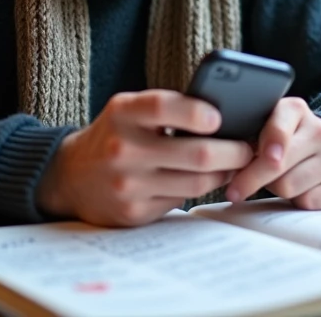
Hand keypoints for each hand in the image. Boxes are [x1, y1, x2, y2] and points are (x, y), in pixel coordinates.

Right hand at [36, 90, 254, 226]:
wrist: (71, 176)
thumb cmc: (115, 135)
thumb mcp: (128, 111)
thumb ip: (166, 108)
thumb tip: (225, 116)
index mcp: (122, 113)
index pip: (163, 106)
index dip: (196, 111)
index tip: (221, 117)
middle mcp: (123, 148)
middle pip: (197, 154)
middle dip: (233, 151)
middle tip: (249, 147)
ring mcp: (128, 184)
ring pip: (197, 182)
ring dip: (224, 173)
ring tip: (235, 164)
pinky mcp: (134, 212)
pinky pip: (181, 200)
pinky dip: (199, 189)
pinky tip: (207, 180)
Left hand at [225, 98, 320, 209]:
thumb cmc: (280, 138)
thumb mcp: (263, 126)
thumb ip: (246, 133)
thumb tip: (221, 154)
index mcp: (296, 109)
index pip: (276, 131)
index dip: (258, 152)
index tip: (239, 166)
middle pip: (277, 166)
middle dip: (253, 179)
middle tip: (235, 191)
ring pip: (289, 187)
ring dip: (275, 189)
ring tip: (275, 178)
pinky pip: (308, 202)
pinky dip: (296, 200)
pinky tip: (296, 188)